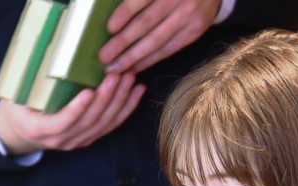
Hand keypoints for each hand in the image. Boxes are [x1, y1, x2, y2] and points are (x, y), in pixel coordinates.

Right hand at [0, 72, 144, 155]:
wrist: (19, 132)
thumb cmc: (18, 109)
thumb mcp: (16, 98)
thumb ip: (32, 87)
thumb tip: (48, 60)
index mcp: (38, 130)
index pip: (60, 124)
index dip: (75, 109)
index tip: (88, 91)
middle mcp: (59, 141)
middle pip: (87, 122)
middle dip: (105, 98)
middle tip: (115, 76)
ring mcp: (75, 142)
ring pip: (102, 124)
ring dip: (119, 101)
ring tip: (129, 78)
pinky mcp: (87, 139)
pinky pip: (110, 126)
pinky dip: (126, 108)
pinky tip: (136, 92)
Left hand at [99, 0, 220, 73]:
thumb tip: (113, 20)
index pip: (141, 0)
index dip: (125, 13)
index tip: (109, 28)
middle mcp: (179, 0)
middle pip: (146, 23)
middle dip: (123, 42)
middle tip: (103, 57)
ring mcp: (189, 17)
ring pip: (156, 40)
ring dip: (133, 57)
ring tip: (114, 68)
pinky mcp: (194, 32)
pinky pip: (168, 50)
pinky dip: (149, 60)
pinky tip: (134, 68)